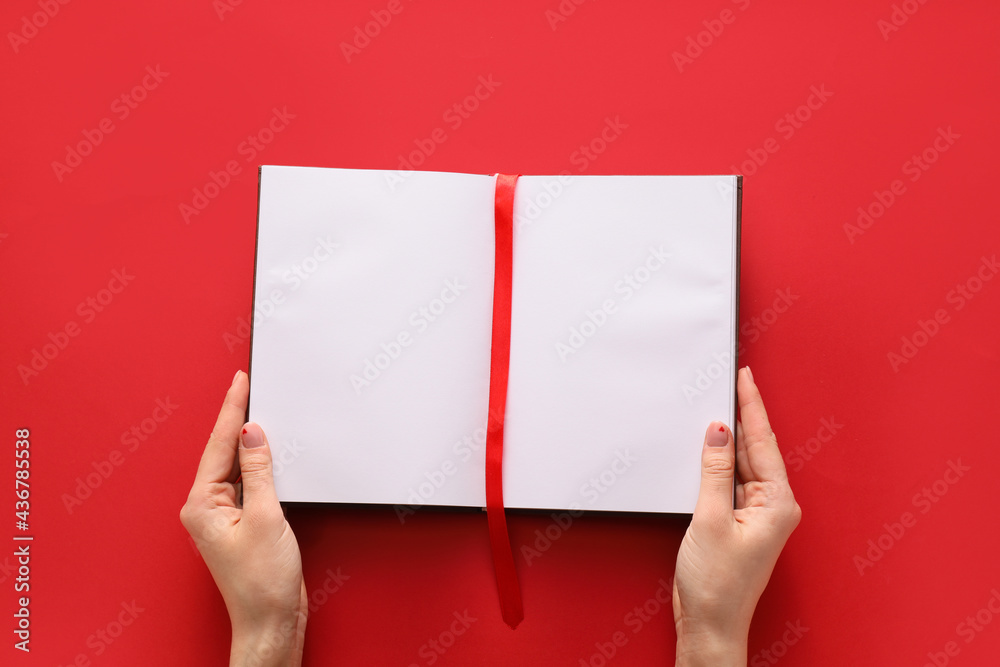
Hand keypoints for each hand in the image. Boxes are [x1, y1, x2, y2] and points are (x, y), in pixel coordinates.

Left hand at [180, 371, 307, 666]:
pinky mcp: (243, 522)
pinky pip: (250, 482)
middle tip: (250, 384)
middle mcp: (207, 507)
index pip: (218, 444)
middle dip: (238, 418)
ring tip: (261, 408)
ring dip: (251, 441)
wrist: (272, 619)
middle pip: (224, 450)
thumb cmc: (262, 581)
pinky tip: (271, 452)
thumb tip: (253, 433)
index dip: (232, 408)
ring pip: (237, 465)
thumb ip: (258, 470)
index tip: (241, 380)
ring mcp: (224, 515)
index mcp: (202, 503)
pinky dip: (261, 464)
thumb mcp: (265, 516)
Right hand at [672, 367, 800, 666]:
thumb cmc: (717, 584)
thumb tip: (718, 431)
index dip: (752, 405)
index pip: (763, 441)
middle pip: (755, 449)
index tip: (745, 376)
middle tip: (730, 379)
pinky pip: (730, 480)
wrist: (709, 623)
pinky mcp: (737, 521)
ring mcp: (755, 514)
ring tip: (717, 404)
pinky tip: (708, 448)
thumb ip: (714, 470)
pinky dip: (719, 462)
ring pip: (742, 463)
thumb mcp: (710, 518)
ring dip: (729, 438)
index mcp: (777, 502)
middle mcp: (772, 505)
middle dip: (742, 415)